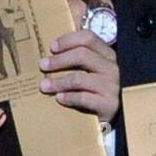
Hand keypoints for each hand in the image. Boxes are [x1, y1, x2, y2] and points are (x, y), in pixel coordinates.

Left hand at [40, 10, 118, 124]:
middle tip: (42, 66)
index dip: (68, 40)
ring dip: (58, 82)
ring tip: (44, 86)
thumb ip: (78, 55)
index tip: (52, 47)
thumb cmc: (96, 89)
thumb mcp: (91, 69)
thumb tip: (55, 43)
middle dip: (59, 60)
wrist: (112, 117)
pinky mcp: (109, 104)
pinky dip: (68, 97)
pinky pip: (84, 98)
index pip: (88, 38)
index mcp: (107, 54)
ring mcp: (112, 86)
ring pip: (80, 78)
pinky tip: (59, 98)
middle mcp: (111, 68)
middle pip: (82, 55)